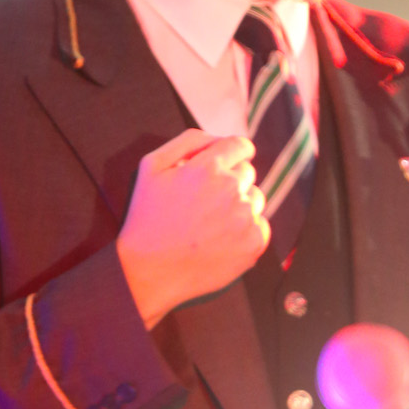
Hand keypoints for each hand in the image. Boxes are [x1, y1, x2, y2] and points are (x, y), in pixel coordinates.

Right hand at [116, 128, 269, 328]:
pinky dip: (246, 231)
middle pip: (248, 173)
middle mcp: (231, 189)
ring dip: (239, 206)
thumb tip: (218, 138)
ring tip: (211, 224)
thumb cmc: (147, 217)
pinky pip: (261, 226)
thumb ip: (187, 141)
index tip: (228, 164)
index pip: (241, 146)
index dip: (234, 153)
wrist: (149, 271)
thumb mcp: (151, 166)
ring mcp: (245, 218)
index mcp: (208, 167)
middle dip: (231, 181)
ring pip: (256, 199)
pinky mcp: (253, 243)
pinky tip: (221, 240)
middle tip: (206, 203)